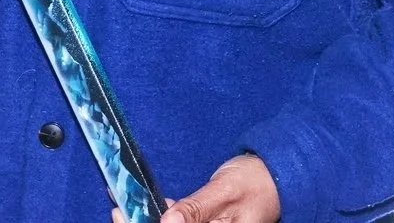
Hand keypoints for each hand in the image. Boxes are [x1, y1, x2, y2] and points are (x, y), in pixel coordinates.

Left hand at [112, 154, 279, 222]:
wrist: (276, 175)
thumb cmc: (256, 181)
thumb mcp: (225, 191)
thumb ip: (197, 209)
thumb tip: (167, 222)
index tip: (122, 216)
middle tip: (116, 208)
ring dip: (144, 220)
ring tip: (121, 205)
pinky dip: (159, 216)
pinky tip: (142, 205)